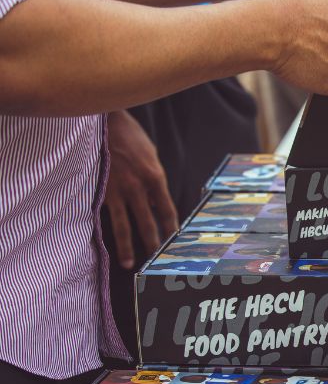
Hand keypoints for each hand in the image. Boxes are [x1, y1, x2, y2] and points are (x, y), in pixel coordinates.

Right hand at [105, 111, 177, 268]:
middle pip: (148, 222)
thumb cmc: (127, 133)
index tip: (174, 240)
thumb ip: (153, 176)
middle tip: (157, 260)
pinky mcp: (98, 189)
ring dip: (128, 246)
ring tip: (130, 263)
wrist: (100, 119)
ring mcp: (116, 190)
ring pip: (124, 225)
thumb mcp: (149, 152)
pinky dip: (105, 231)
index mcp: (155, 176)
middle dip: (153, 242)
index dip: (171, 227)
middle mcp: (138, 187)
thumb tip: (154, 199)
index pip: (167, 210)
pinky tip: (105, 244)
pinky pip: (103, 215)